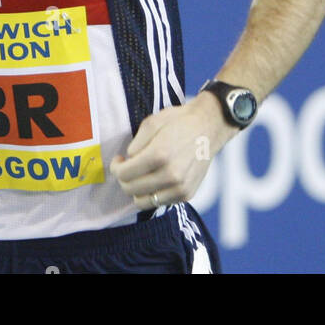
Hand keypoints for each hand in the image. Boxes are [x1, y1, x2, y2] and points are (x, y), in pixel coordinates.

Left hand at [110, 93, 237, 209]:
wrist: (209, 127)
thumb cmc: (179, 121)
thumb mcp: (151, 123)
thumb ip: (135, 144)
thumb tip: (128, 162)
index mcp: (159, 154)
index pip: (123, 174)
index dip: (116, 167)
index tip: (119, 160)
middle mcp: (170, 174)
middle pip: (130, 189)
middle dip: (123, 179)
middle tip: (128, 167)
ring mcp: (180, 187)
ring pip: (143, 202)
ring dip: (137, 190)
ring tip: (141, 175)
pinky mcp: (187, 194)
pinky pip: (160, 203)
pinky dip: (153, 193)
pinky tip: (156, 179)